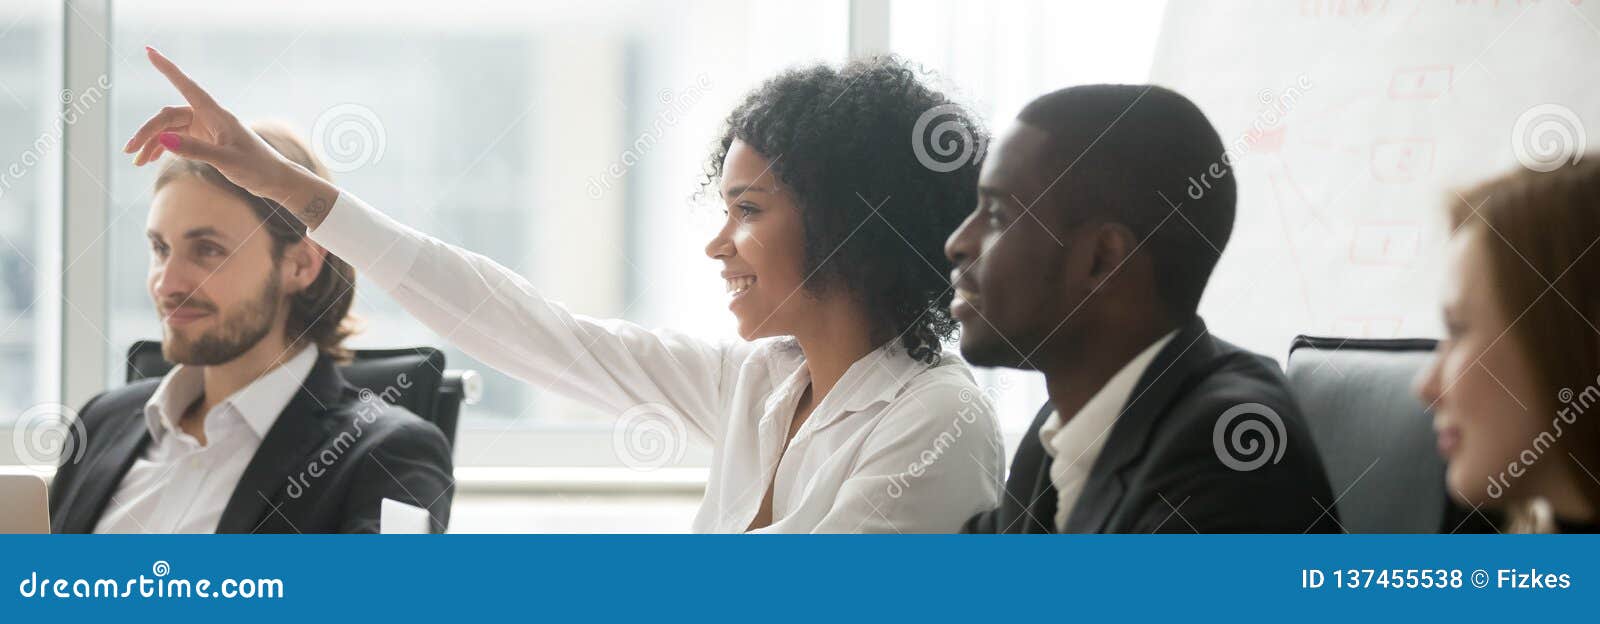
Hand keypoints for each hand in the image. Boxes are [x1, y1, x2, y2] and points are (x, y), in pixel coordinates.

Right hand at [124, 46, 338, 227]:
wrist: (274, 180)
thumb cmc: (256, 167)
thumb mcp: (225, 160)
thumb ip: (195, 149)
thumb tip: (162, 138)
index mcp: (215, 114)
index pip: (186, 85)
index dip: (167, 68)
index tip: (149, 51)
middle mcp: (208, 117)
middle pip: (168, 116)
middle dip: (147, 131)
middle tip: (130, 151)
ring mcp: (205, 128)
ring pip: (169, 129)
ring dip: (152, 142)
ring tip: (138, 161)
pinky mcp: (205, 140)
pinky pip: (176, 139)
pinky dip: (162, 147)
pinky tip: (150, 159)